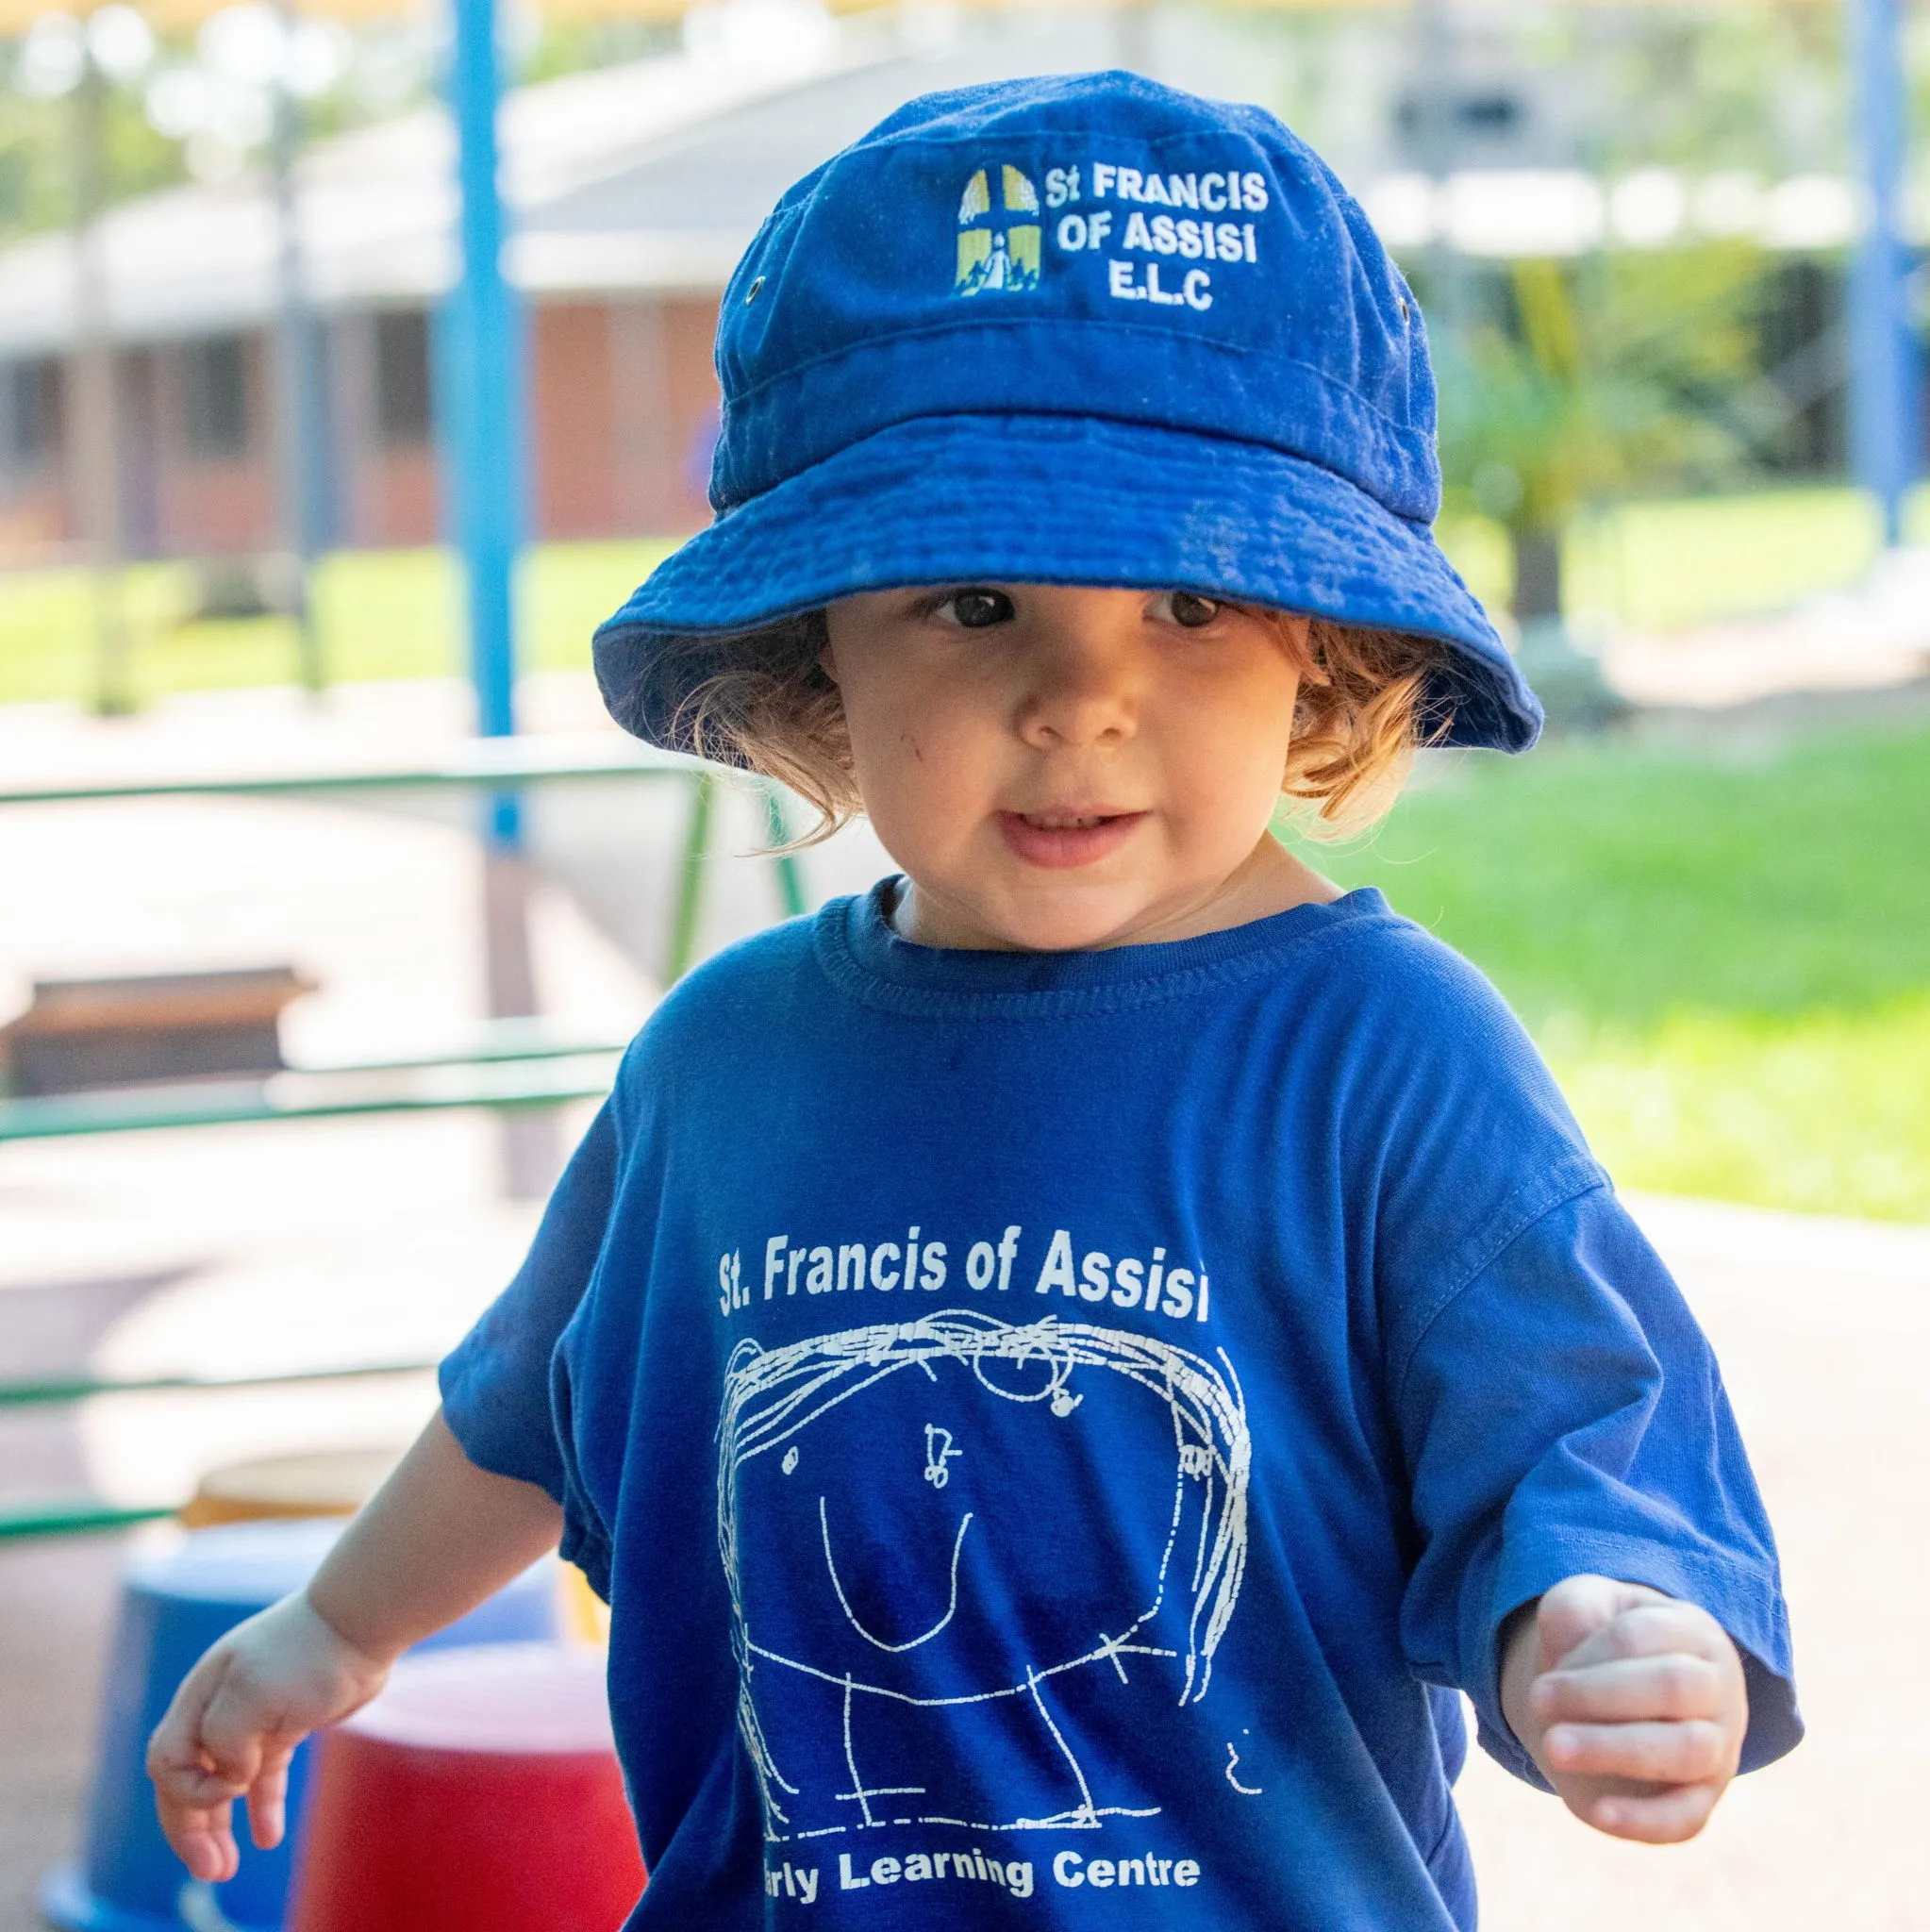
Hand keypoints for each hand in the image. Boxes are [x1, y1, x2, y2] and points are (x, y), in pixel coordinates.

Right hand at [146, 1591, 392, 1882]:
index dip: (188, 1791)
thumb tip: (232, 1776)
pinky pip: (263, 1775)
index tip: (234, 1787)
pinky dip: (262, 1805)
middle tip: (212, 1872)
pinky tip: (268, 1837)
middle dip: (191, 1829)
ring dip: (219, 1827)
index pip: (166, 1762)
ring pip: (223, 1783)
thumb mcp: (252, 1694)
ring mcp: (252, 1717)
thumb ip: (224, 1740)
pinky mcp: (285, 1723)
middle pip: (187, 1781)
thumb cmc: (307, 1653)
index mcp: (199, 1698)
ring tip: (226, 1869)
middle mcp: (218, 1709)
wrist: (362, 1623)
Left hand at [1501, 1574, 1747, 1843]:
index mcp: (1692, 1631)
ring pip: (1687, 1750)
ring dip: (1614, 1749)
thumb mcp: (1583, 1607)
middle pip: (1675, 1687)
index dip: (1588, 1655)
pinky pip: (1688, 1817)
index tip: (1541, 1680)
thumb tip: (1576, 1637)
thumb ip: (1575, 1608)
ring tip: (1553, 1747)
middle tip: (1537, 1703)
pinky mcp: (1701, 1800)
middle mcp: (1718, 1688)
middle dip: (1600, 1696)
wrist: (1607, 1700)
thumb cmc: (1598, 1642)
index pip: (1643, 1635)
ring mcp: (1719, 1748)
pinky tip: (1599, 1812)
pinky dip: (1645, 1819)